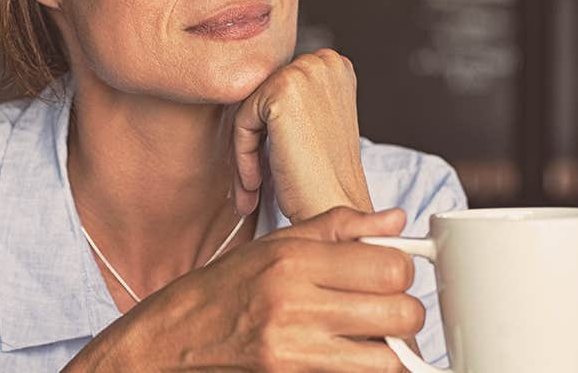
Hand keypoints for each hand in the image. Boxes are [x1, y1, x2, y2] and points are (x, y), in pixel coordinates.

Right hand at [64, 207, 422, 371]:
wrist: (173, 341)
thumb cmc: (224, 289)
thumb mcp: (275, 244)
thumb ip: (339, 227)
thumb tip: (395, 219)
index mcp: (293, 261)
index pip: (391, 266)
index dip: (402, 270)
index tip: (390, 273)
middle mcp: (295, 305)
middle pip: (401, 314)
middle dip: (404, 313)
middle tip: (386, 309)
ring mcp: (294, 352)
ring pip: (390, 359)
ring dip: (389, 349)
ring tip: (370, 336)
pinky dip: (363, 369)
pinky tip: (348, 354)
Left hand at [232, 48, 370, 220]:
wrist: (336, 208)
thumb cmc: (325, 177)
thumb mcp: (315, 123)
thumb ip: (292, 98)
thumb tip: (246, 86)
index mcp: (335, 65)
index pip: (278, 89)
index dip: (270, 132)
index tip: (271, 165)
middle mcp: (324, 61)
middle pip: (262, 97)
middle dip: (256, 141)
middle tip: (254, 184)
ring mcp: (305, 72)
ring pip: (249, 110)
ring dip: (246, 152)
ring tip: (253, 188)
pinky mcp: (283, 90)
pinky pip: (242, 122)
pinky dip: (243, 156)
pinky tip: (255, 184)